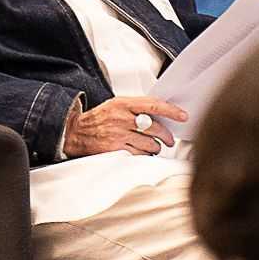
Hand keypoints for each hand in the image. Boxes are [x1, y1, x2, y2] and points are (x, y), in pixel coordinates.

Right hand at [62, 94, 189, 160]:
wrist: (75, 132)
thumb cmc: (99, 118)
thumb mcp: (116, 105)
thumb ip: (137, 107)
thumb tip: (162, 113)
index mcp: (123, 104)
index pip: (153, 104)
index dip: (171, 111)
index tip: (183, 116)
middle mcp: (121, 118)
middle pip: (154, 127)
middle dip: (166, 136)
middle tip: (169, 139)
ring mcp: (118, 135)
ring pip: (150, 143)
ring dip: (155, 147)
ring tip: (153, 146)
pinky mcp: (115, 149)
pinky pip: (140, 154)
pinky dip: (145, 155)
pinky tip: (143, 152)